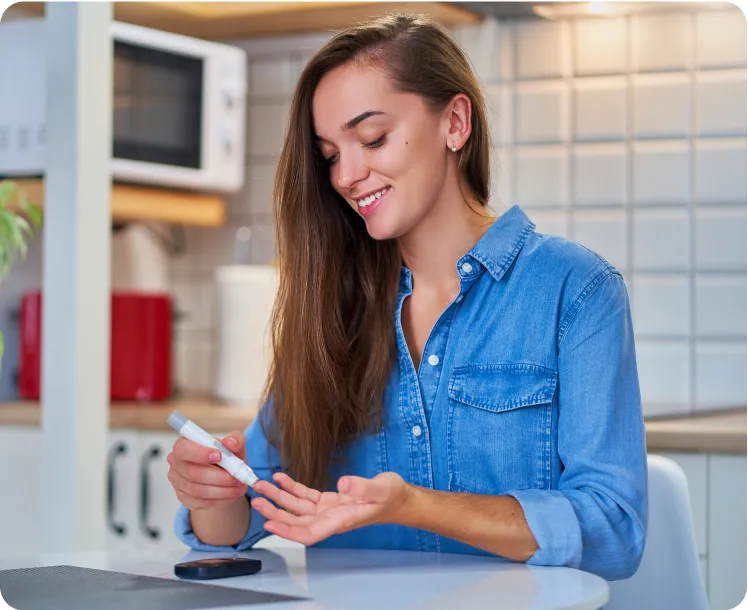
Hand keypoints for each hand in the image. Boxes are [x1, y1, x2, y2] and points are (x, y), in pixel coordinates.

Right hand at [166, 430, 248, 510]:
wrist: (224, 474)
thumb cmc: (225, 455)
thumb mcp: (234, 444)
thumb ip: (235, 440)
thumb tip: (230, 443)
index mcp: (184, 444)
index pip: (183, 448)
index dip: (199, 453)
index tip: (219, 456)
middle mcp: (177, 463)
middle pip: (191, 472)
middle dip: (218, 477)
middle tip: (237, 478)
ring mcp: (178, 482)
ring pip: (197, 490)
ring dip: (222, 490)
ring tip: (239, 487)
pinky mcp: (184, 497)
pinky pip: (200, 502)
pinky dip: (219, 499)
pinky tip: (232, 495)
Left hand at [251, 472, 411, 545]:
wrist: (401, 498)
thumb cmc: (393, 496)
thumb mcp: (382, 489)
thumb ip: (363, 486)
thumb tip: (343, 483)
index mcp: (341, 521)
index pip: (309, 533)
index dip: (288, 531)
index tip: (269, 524)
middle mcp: (331, 518)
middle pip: (297, 521)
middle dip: (275, 512)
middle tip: (256, 499)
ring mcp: (329, 510)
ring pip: (298, 508)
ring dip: (279, 498)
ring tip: (262, 486)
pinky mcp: (330, 500)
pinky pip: (306, 496)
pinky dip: (292, 488)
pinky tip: (281, 478)